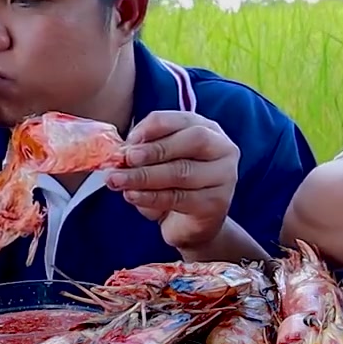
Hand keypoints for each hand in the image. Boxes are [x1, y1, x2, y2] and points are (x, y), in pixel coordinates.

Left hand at [106, 111, 239, 249]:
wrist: (189, 224)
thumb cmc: (172, 185)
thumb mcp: (157, 162)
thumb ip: (144, 151)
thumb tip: (122, 151)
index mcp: (207, 129)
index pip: (183, 119)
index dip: (155, 126)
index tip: (129, 139)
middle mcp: (222, 149)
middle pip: (192, 141)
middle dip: (155, 149)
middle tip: (127, 158)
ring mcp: (224, 177)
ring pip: (183, 172)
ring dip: (145, 176)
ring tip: (118, 180)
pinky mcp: (216, 204)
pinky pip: (180, 198)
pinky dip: (151, 196)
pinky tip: (132, 195)